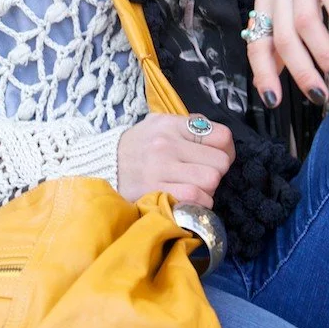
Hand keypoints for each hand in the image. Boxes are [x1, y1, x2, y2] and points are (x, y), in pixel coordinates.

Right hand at [117, 113, 235, 207]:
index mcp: (171, 124)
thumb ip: (187, 124)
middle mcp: (167, 144)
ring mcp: (160, 168)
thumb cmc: (136, 146)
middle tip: (203, 176)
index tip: (217, 158)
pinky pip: (195, 198)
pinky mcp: (155, 190)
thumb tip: (217, 136)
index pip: (221, 136)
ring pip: (210, 181)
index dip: (226, 151)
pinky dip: (199, 203)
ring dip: (208, 190)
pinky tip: (190, 201)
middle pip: (220, 162)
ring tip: (195, 188)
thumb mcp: (158, 123)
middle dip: (217, 173)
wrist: (101, 165)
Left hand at [247, 0, 328, 107]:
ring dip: (323, 53)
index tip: (273, 102)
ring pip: (306, 21)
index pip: (257, 44)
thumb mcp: (279, 4)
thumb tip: (270, 80)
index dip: (263, 73)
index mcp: (264, 6)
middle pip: (283, 37)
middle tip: (319, 95)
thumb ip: (275, 39)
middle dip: (301, 70)